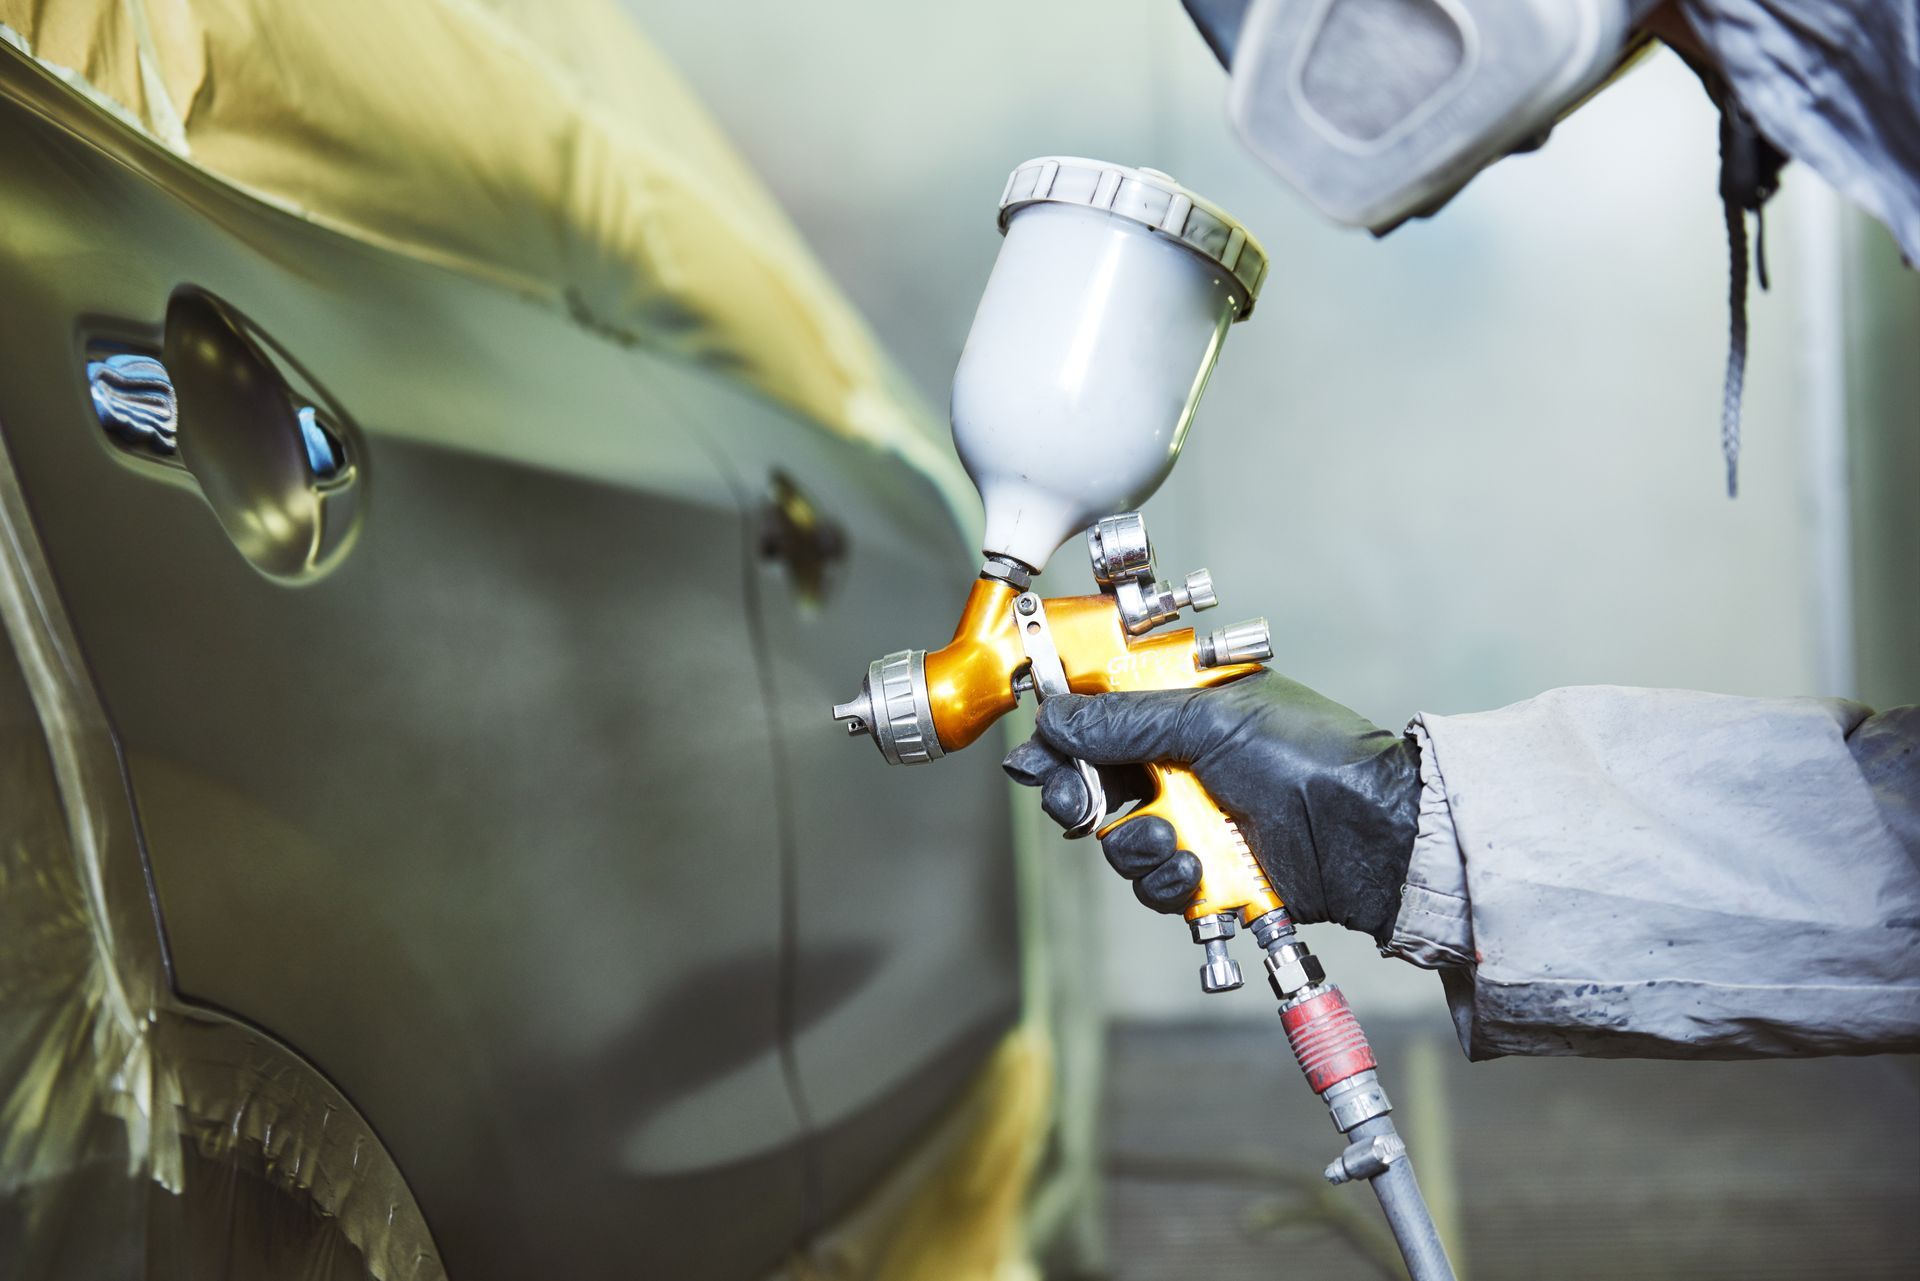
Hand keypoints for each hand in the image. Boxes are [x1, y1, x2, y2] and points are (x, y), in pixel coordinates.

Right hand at [1003, 670, 1419, 944]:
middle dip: (1079, 797)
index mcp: (1179, 709)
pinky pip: (1154, 884)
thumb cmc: (1312, 756)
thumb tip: (1057, 718)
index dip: (1060, 736)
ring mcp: (1191, 818)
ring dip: (1135, 845)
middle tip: (1081, 805)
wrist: (1370, 834)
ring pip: (1115, 841)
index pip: (1097, 716)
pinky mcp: (1206, 871)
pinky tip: (1200, 870)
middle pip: (1090, 783)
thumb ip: (1126, 722)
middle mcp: (1178, 763)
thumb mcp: (1212, 719)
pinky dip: (1169, 880)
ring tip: (1174, 840)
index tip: (1037, 757)